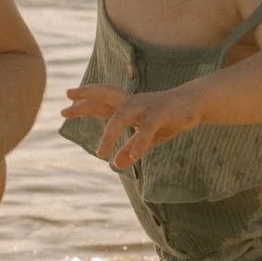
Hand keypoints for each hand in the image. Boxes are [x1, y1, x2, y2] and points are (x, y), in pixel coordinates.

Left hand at [60, 83, 203, 169]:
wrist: (197, 103)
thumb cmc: (170, 118)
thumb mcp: (149, 137)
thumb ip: (132, 148)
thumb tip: (116, 164)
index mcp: (128, 105)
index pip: (101, 102)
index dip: (83, 103)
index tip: (64, 108)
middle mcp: (134, 102)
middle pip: (107, 96)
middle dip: (87, 98)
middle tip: (67, 104)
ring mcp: (147, 105)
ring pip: (123, 114)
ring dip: (110, 133)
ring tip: (100, 153)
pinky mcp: (163, 113)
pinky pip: (148, 128)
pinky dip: (139, 142)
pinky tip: (132, 157)